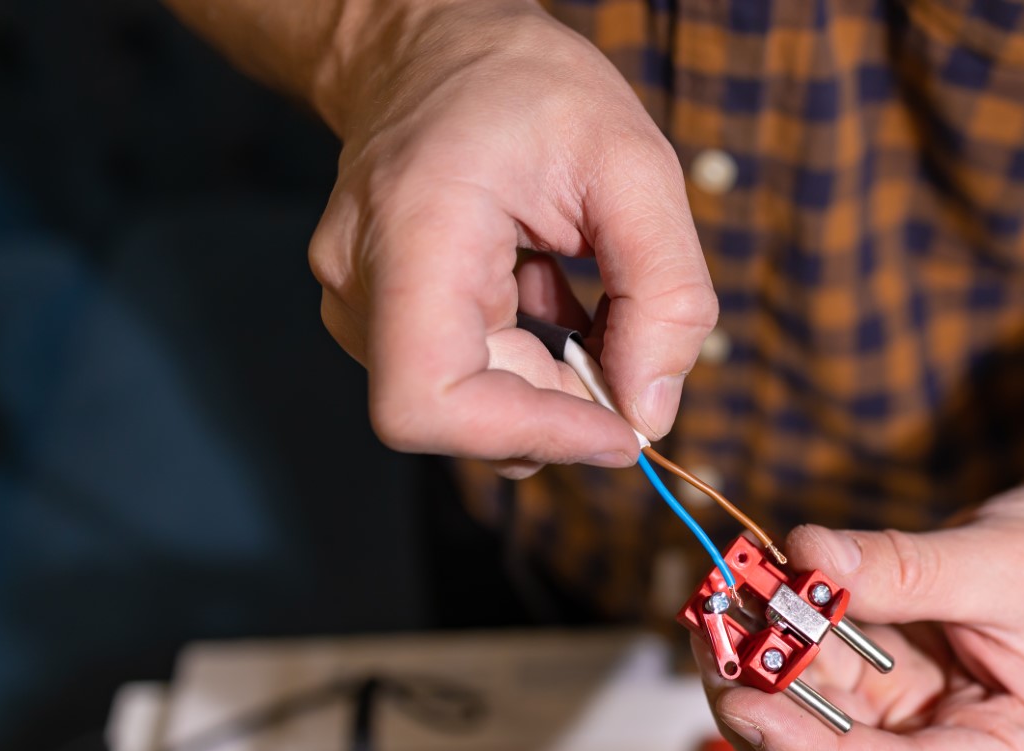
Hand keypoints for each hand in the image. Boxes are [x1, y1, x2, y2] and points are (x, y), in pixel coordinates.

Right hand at [308, 0, 715, 476]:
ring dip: (551, 380)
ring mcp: (357, 303)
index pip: (429, 402)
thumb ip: (666, 294)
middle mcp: (361, 282)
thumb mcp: (635, 166)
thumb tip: (651, 413)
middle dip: (564, 405)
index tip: (618, 430)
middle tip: (626, 344)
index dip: (532, 435)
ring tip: (578, 290)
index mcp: (412, 234)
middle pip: (463, 419)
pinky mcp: (377, 316)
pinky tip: (547, 291)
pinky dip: (530, 360)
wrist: (435, 43)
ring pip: (472, 406)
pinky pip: (467, 377)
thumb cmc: (526, 86)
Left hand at [694, 485, 1023, 750]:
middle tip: (714, 650)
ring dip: (762, 686)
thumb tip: (806, 559)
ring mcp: (923, 743)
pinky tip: (747, 605)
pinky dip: (782, 654)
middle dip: (768, 727)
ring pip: (818, 746)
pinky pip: (823, 696)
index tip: (745, 706)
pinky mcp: (894, 707)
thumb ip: (902, 569)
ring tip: (717, 616)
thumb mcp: (1000, 561)